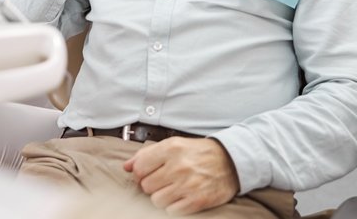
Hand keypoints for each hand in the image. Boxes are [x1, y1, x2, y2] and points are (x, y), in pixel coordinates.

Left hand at [123, 137, 239, 215]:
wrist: (230, 161)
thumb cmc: (198, 153)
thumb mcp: (173, 144)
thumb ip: (147, 154)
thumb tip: (126, 166)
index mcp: (170, 149)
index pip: (139, 168)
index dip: (140, 174)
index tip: (147, 174)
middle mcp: (178, 166)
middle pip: (146, 186)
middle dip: (151, 185)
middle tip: (163, 181)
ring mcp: (188, 185)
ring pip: (156, 200)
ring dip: (162, 197)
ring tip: (173, 189)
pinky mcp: (197, 201)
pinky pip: (171, 211)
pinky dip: (173, 207)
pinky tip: (181, 197)